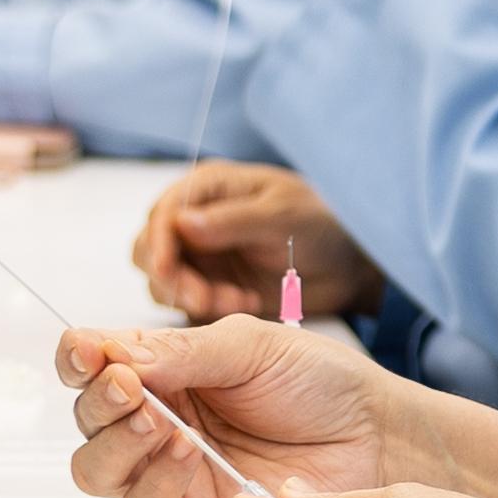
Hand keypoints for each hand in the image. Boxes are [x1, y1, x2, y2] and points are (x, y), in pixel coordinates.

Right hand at [57, 317, 405, 497]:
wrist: (375, 436)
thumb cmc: (320, 383)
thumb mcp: (249, 346)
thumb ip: (178, 352)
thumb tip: (110, 353)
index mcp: (163, 368)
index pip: (92, 364)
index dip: (78, 359)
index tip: (89, 354)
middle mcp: (157, 419)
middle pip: (88, 421)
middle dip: (97, 403)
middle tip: (127, 388)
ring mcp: (170, 470)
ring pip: (99, 471)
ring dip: (117, 444)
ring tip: (158, 422)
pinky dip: (156, 480)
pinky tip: (189, 453)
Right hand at [137, 164, 378, 322]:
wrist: (347, 265)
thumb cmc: (321, 224)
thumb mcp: (283, 216)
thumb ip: (234, 219)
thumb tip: (181, 222)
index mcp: (209, 187)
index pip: (163, 212)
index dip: (159, 241)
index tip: (167, 270)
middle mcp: (194, 220)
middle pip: (150, 248)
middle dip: (172, 277)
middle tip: (205, 299)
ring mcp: (199, 255)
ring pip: (163, 280)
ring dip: (191, 296)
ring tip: (239, 301)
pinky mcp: (208, 286)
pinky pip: (186, 303)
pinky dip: (206, 309)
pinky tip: (246, 304)